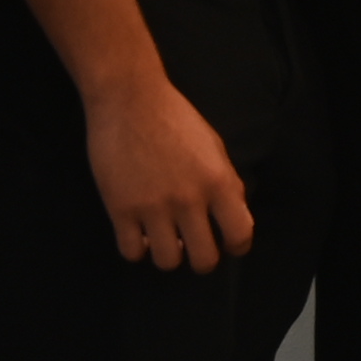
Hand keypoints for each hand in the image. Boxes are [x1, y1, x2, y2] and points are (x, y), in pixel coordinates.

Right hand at [86, 75, 255, 271]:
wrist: (129, 98)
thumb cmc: (175, 118)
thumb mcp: (214, 146)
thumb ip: (227, 183)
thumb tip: (238, 218)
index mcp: (218, 182)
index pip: (240, 235)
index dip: (237, 246)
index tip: (227, 243)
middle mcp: (189, 200)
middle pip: (204, 260)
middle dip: (202, 259)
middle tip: (193, 246)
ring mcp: (153, 207)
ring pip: (167, 262)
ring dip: (168, 254)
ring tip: (163, 239)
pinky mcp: (120, 208)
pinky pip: (131, 252)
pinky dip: (137, 248)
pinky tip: (138, 233)